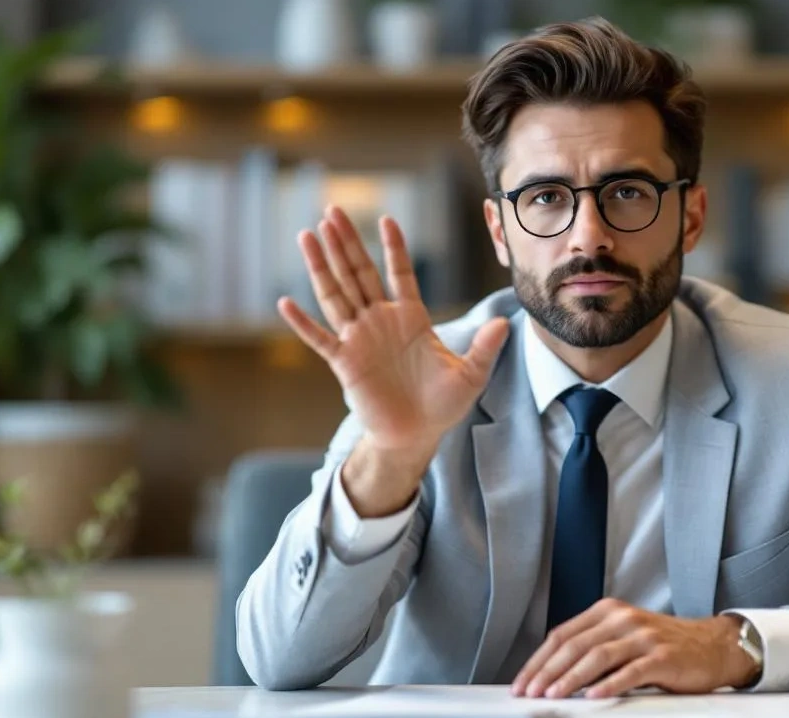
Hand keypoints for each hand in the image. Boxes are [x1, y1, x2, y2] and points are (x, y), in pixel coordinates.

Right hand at [279, 206, 509, 458]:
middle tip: (333, 210)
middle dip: (347, 242)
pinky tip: (285, 302)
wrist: (417, 436)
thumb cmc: (443, 405)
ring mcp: (359, 339)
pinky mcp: (344, 362)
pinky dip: (302, 322)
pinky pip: (320, 338)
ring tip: (308, 235)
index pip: (400, 273)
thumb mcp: (471, 375)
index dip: (394, 248)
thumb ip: (484, 348)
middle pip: (360, 273)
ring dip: (321, 265)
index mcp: (411, 318)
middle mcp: (381, 321)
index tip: (387, 219)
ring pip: (336, 294)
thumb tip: (504, 324)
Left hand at [511, 599, 758, 699]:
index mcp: (608, 611)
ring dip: (570, 678)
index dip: (538, 660)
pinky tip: (593, 697)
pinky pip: (630, 671)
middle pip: (575, 645)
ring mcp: (643, 636)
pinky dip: (608, 685)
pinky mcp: (661, 656)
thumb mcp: (625, 636)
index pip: (563, 635)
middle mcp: (623, 618)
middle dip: (547, 671)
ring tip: (553, 695)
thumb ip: (594, 647)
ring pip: (597, 656)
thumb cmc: (665, 645)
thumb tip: (552, 675)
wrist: (713, 646)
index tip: (522, 682)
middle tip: (530, 693)